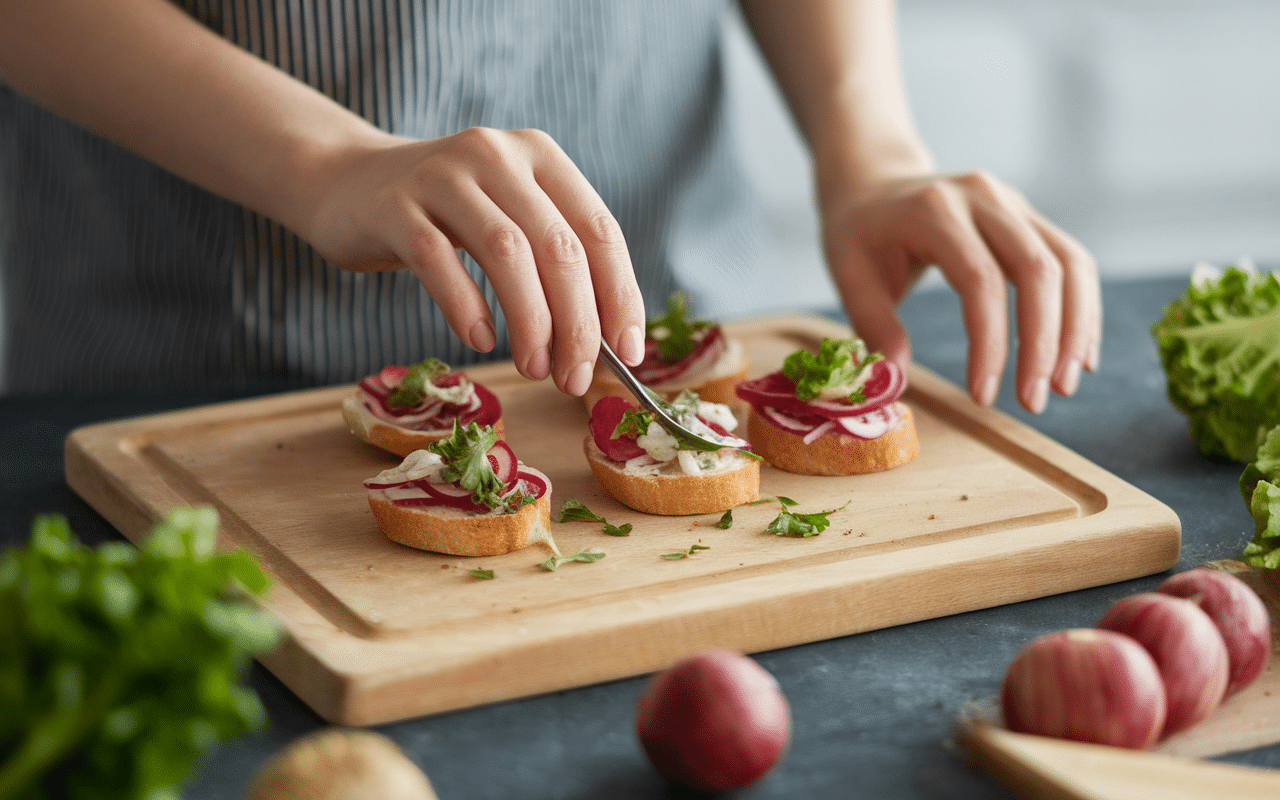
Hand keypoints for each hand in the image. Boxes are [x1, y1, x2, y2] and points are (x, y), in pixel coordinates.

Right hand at [303, 127, 646, 394]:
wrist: (347, 183)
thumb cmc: (445, 218)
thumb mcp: (508, 220)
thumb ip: (553, 264)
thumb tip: (606, 344)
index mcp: (541, 157)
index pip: (600, 230)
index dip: (620, 296)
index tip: (627, 354)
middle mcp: (497, 156)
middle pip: (559, 247)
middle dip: (578, 324)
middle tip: (575, 379)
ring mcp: (443, 176)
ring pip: (507, 253)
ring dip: (532, 322)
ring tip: (535, 368)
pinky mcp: (394, 206)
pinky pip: (439, 261)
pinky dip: (467, 307)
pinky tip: (481, 340)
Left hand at [821, 171, 1101, 412]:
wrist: (875, 180)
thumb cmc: (859, 232)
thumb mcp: (848, 274)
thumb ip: (873, 326)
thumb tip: (896, 381)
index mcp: (934, 210)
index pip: (980, 280)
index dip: (990, 343)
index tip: (983, 396)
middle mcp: (983, 198)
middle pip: (1037, 269)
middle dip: (1043, 343)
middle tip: (1033, 402)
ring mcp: (1013, 203)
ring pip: (1069, 263)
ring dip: (1074, 330)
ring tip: (1063, 387)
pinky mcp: (1029, 217)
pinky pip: (1072, 261)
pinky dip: (1082, 310)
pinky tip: (1078, 355)